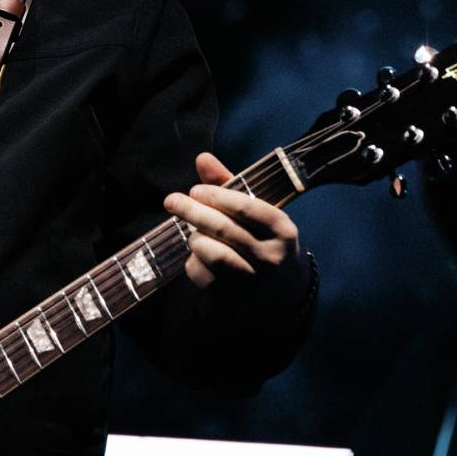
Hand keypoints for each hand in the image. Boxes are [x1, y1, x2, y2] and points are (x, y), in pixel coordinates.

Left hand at [163, 151, 308, 321]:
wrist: (284, 293)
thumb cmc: (265, 240)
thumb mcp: (258, 213)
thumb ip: (229, 185)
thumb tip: (202, 158)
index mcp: (282, 229)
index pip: (245, 207)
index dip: (215, 195)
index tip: (195, 190)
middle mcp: (271, 255)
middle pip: (222, 228)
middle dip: (192, 211)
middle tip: (172, 200)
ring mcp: (254, 279)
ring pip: (211, 252)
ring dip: (194, 238)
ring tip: (194, 233)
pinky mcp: (235, 297)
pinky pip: (202, 274)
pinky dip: (193, 261)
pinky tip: (198, 256)